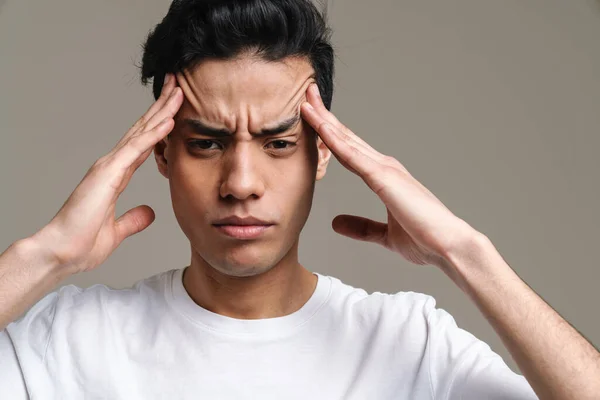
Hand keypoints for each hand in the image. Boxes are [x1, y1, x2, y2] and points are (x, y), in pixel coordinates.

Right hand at [31, 74, 182, 273]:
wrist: (61, 253)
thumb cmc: (81, 243)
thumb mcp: (117, 230)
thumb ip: (134, 218)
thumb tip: (150, 212)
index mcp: (116, 176)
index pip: (144, 145)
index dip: (159, 127)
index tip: (174, 111)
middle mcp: (112, 165)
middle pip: (143, 130)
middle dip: (161, 108)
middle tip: (178, 87)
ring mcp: (109, 166)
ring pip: (141, 132)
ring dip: (161, 111)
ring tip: (178, 92)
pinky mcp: (108, 173)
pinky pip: (136, 148)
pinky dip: (154, 133)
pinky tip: (168, 120)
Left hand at [300, 84, 480, 267]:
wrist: (449, 247)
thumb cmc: (425, 239)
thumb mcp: (384, 235)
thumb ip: (361, 227)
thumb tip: (337, 223)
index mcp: (383, 176)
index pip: (349, 149)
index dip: (329, 132)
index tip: (312, 117)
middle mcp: (384, 166)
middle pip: (346, 136)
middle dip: (324, 115)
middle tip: (306, 94)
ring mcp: (385, 169)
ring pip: (346, 141)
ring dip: (324, 120)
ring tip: (306, 102)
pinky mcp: (385, 178)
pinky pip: (354, 157)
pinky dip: (335, 141)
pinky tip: (321, 128)